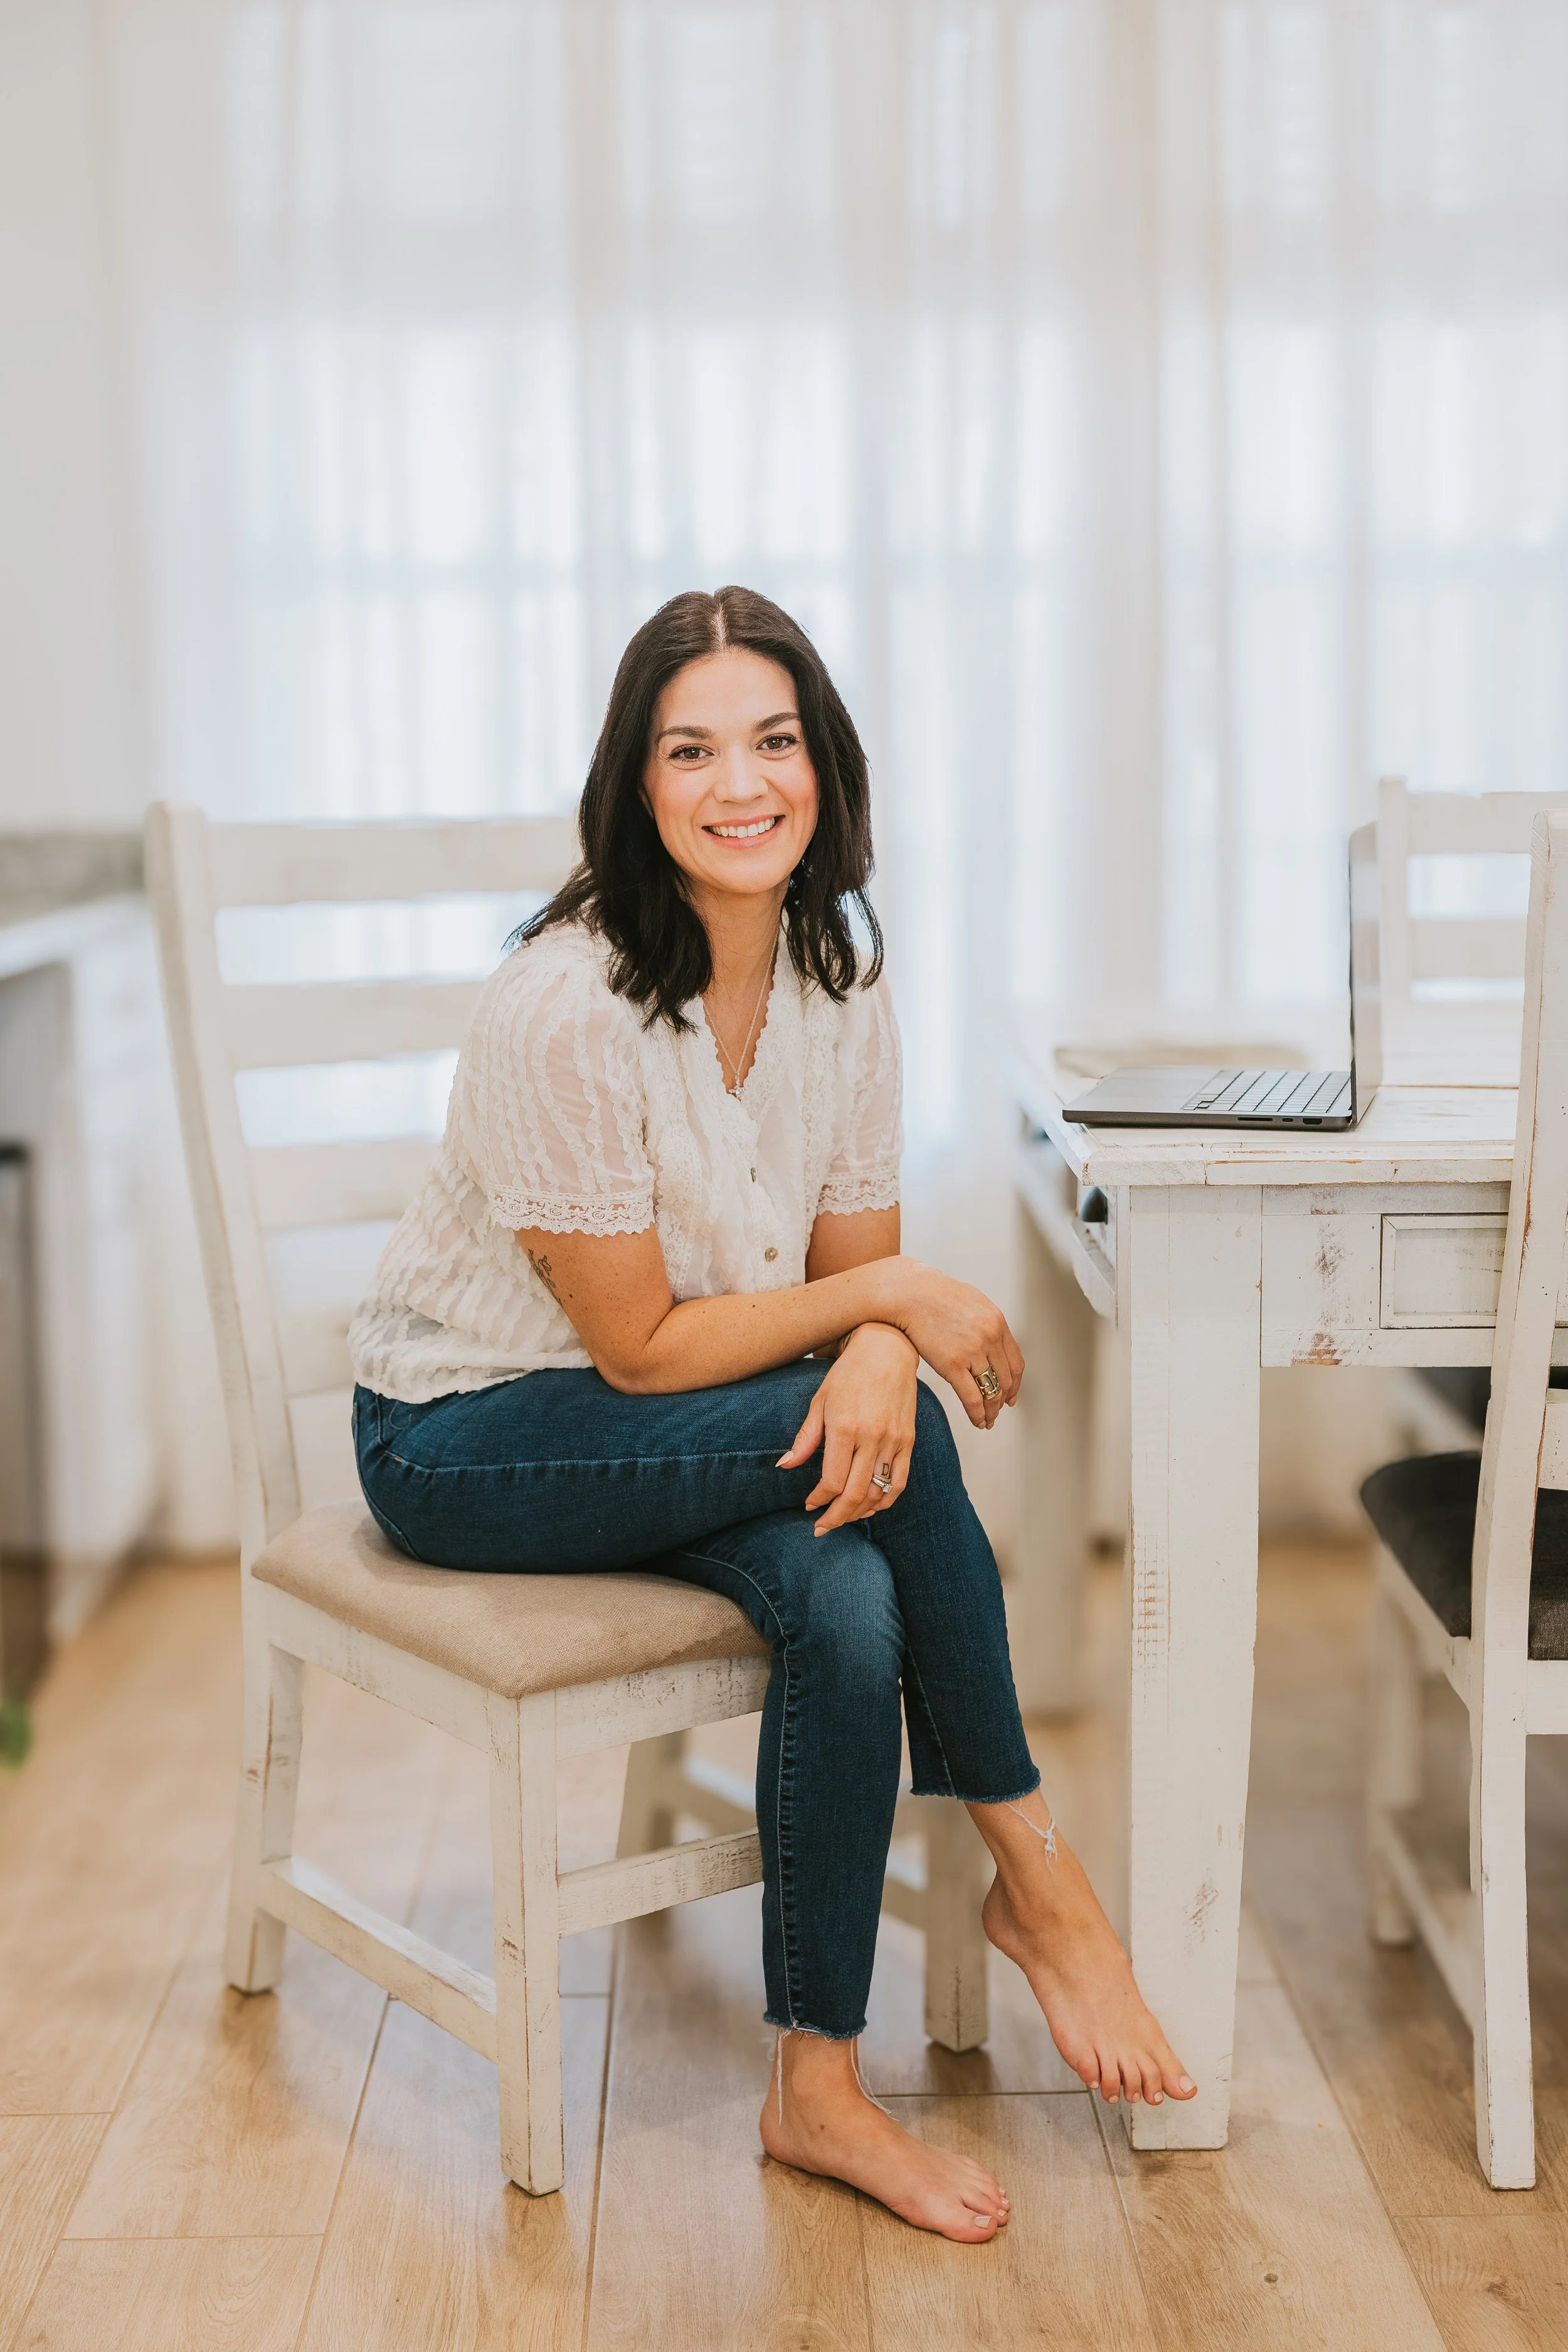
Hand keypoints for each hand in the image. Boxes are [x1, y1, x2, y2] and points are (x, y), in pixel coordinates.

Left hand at [777, 1324, 918, 1534]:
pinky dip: (885, 1501)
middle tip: (822, 1527)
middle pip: (855, 1495)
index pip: (832, 1481)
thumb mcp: (820, 1402)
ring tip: (843, 1517)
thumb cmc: (848, 1373)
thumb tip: (785, 1466)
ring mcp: (893, 1440)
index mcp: (845, 1428)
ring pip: (878, 1493)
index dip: (819, 1500)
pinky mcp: (908, 1440)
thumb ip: (805, 1438)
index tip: (809, 1505)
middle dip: (836, 1517)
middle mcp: (872, 1437)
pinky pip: (899, 1482)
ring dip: (859, 1513)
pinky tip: (871, 1507)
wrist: (887, 1349)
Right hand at [872, 1259, 1023, 1429]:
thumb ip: (986, 1322)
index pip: (1016, 1363)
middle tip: (998, 1411)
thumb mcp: (972, 1301)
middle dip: (1002, 1400)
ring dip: (991, 1411)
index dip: (1015, 1384)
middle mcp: (990, 1337)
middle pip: (1005, 1379)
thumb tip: (992, 1339)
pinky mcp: (952, 1364)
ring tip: (987, 1421)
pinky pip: (972, 1397)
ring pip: (991, 1391)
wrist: (909, 1293)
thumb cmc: (933, 1295)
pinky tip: (977, 1421)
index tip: (1011, 1396)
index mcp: (997, 1322)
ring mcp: (972, 1351)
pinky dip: (978, 1414)